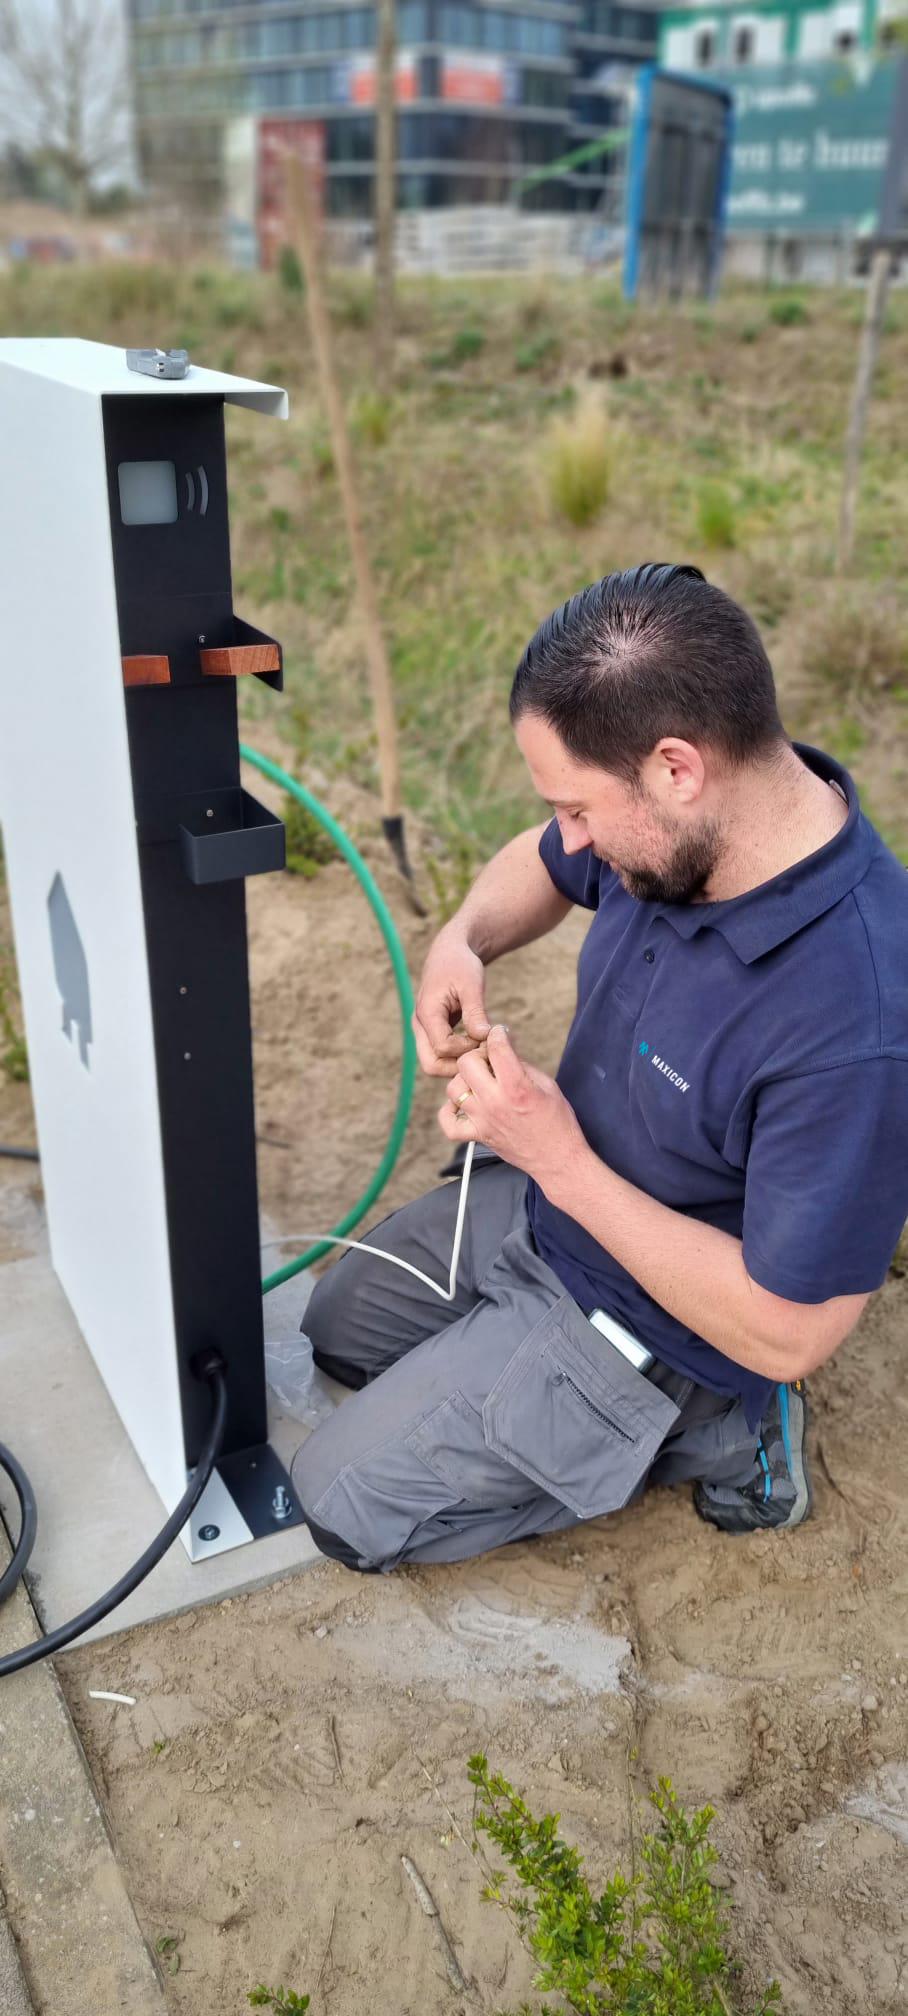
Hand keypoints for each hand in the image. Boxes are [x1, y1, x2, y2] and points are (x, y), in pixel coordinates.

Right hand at [412, 927, 491, 1079]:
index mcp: (427, 1013)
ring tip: (483, 1048)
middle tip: (484, 1053)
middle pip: (431, 1065)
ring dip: (459, 1063)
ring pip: (435, 1064)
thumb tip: (483, 1037)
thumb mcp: (472, 984)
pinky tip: (478, 1045)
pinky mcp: (432, 1033)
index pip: (443, 1048)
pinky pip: (441, 1056)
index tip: (488, 1037)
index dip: (467, 1048)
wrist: (450, 952)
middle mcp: (419, 1026)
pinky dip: (459, 1056)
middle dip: (459, 1066)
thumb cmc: (461, 964)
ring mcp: (423, 1031)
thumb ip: (476, 1012)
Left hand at [439, 1024, 585, 1186]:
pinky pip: (449, 1124)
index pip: (496, 1048)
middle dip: (477, 1055)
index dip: (497, 1035)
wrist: (558, 1159)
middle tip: (489, 1061)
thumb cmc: (558, 1122)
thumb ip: (522, 1065)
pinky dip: (449, 1112)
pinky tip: (462, 1105)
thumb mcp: (547, 1085)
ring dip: (464, 1080)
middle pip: (466, 1064)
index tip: (500, 1035)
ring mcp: (483, 1120)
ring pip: (453, 1089)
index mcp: (517, 1087)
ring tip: (479, 1082)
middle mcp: (495, 1102)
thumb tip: (504, 1049)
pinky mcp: (478, 1136)